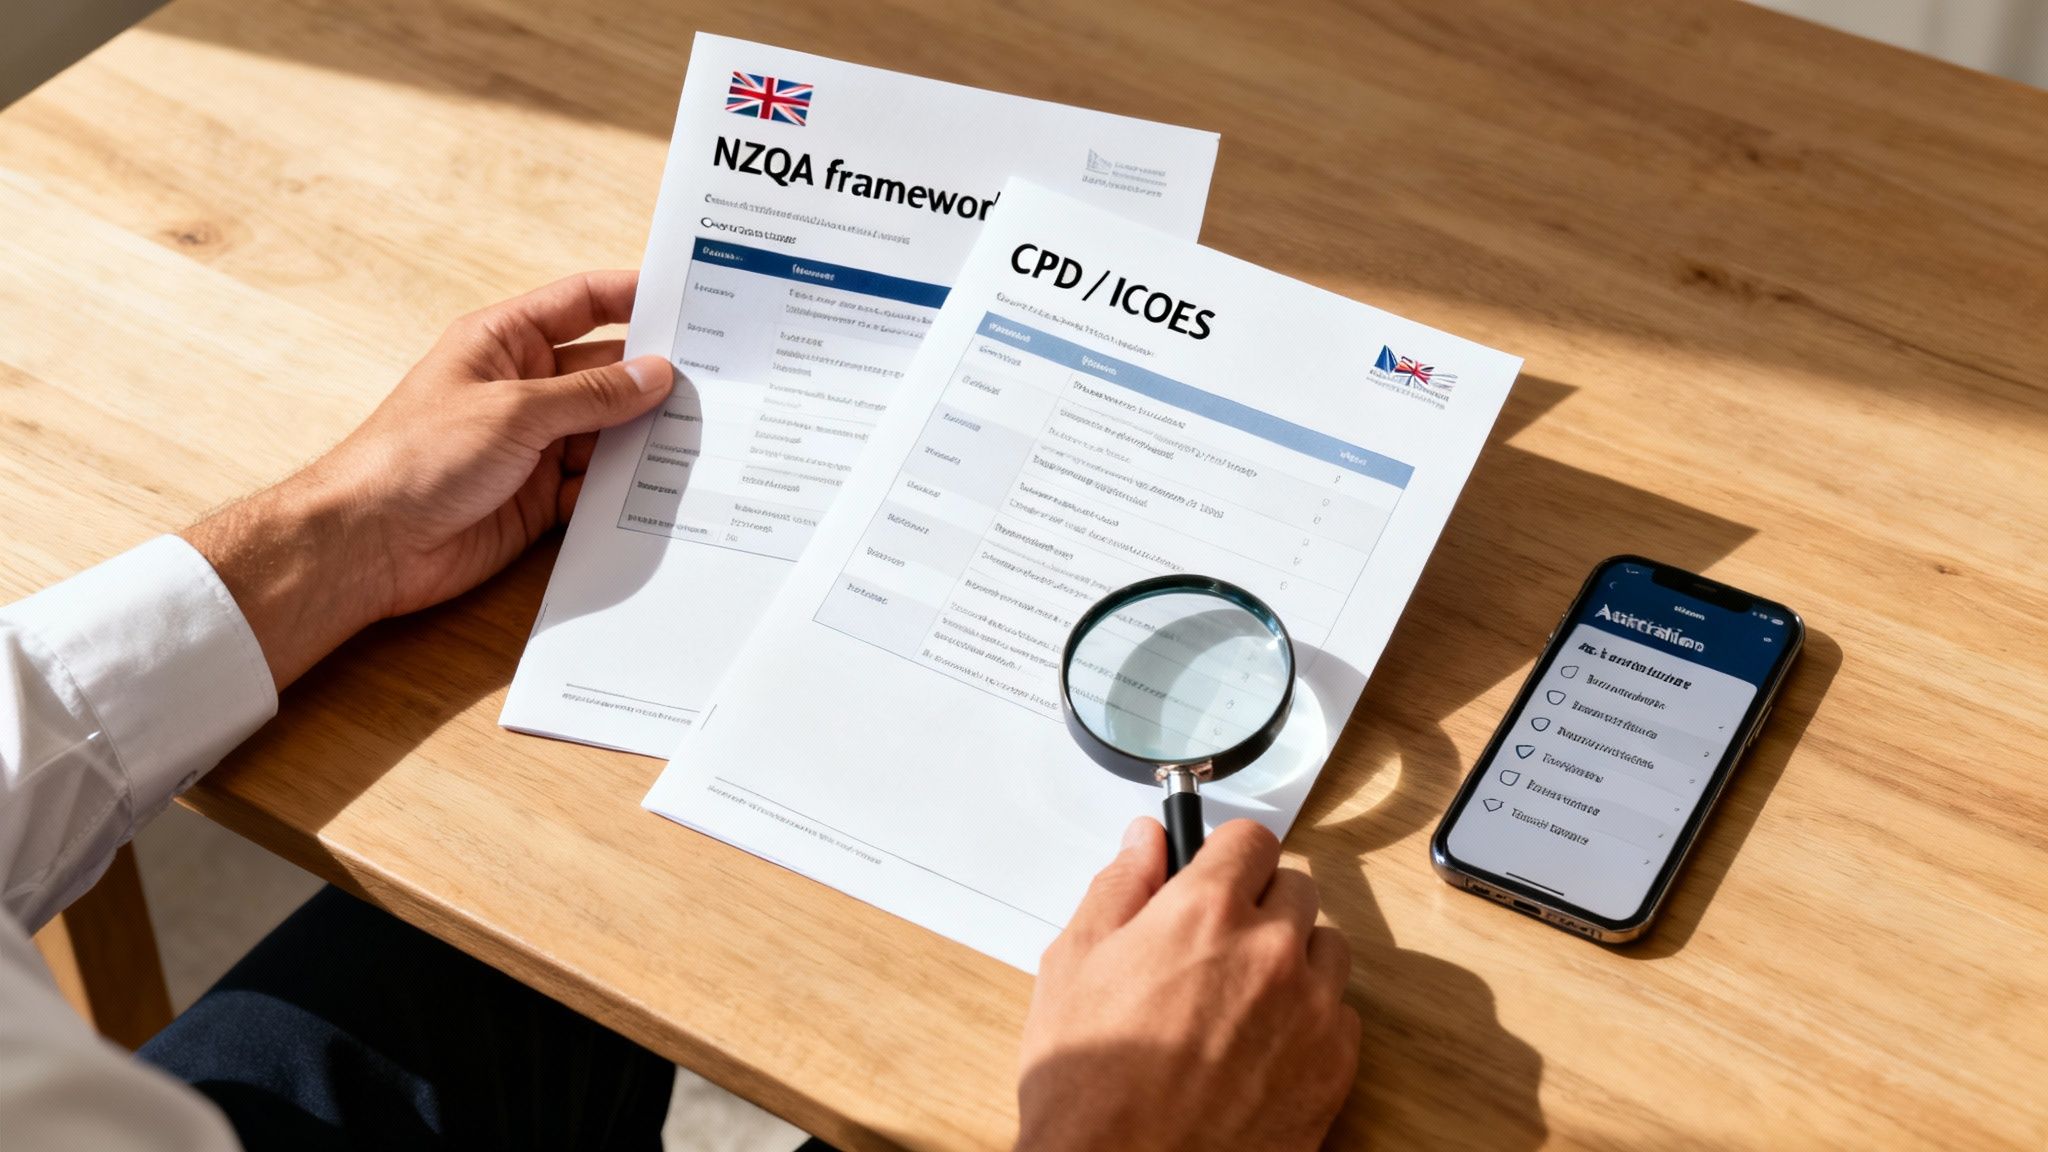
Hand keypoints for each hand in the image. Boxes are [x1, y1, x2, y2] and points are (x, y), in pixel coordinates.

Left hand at [181, 271, 672, 687]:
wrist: (369, 544)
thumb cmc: (417, 456)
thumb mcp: (515, 411)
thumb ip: (592, 395)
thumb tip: (656, 375)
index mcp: (505, 342)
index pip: (581, 303)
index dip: (633, 296)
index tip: (690, 298)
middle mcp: (522, 388)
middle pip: (604, 372)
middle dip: (653, 377)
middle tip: (718, 379)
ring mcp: (531, 445)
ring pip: (606, 432)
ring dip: (645, 438)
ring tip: (706, 435)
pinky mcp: (537, 498)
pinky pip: (594, 487)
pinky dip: (623, 489)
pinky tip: (664, 488)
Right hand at [1015, 819, 1358, 1151]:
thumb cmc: (1091, 1088)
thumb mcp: (1073, 966)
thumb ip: (1119, 887)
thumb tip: (1145, 841)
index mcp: (1205, 913)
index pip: (1249, 840)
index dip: (1226, 855)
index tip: (1214, 872)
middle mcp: (1271, 951)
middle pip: (1295, 888)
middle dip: (1258, 905)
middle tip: (1215, 945)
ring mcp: (1312, 1010)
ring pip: (1325, 948)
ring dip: (1292, 959)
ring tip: (1239, 1000)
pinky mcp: (1334, 1068)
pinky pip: (1342, 1015)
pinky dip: (1311, 1020)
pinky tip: (1261, 1047)